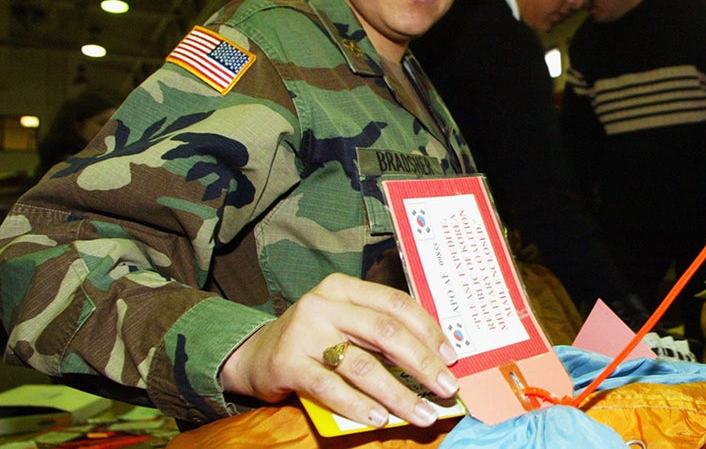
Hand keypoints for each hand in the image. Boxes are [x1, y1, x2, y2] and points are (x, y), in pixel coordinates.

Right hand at [220, 273, 457, 427]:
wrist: (254, 354)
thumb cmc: (314, 338)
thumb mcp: (344, 320)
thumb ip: (379, 329)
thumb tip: (434, 356)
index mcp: (344, 287)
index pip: (396, 303)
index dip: (429, 330)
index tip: (451, 357)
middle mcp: (324, 304)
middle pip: (385, 332)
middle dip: (422, 363)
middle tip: (447, 388)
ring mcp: (304, 333)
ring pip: (363, 365)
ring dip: (398, 394)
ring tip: (422, 413)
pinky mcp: (287, 363)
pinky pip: (331, 388)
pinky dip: (359, 405)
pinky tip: (381, 418)